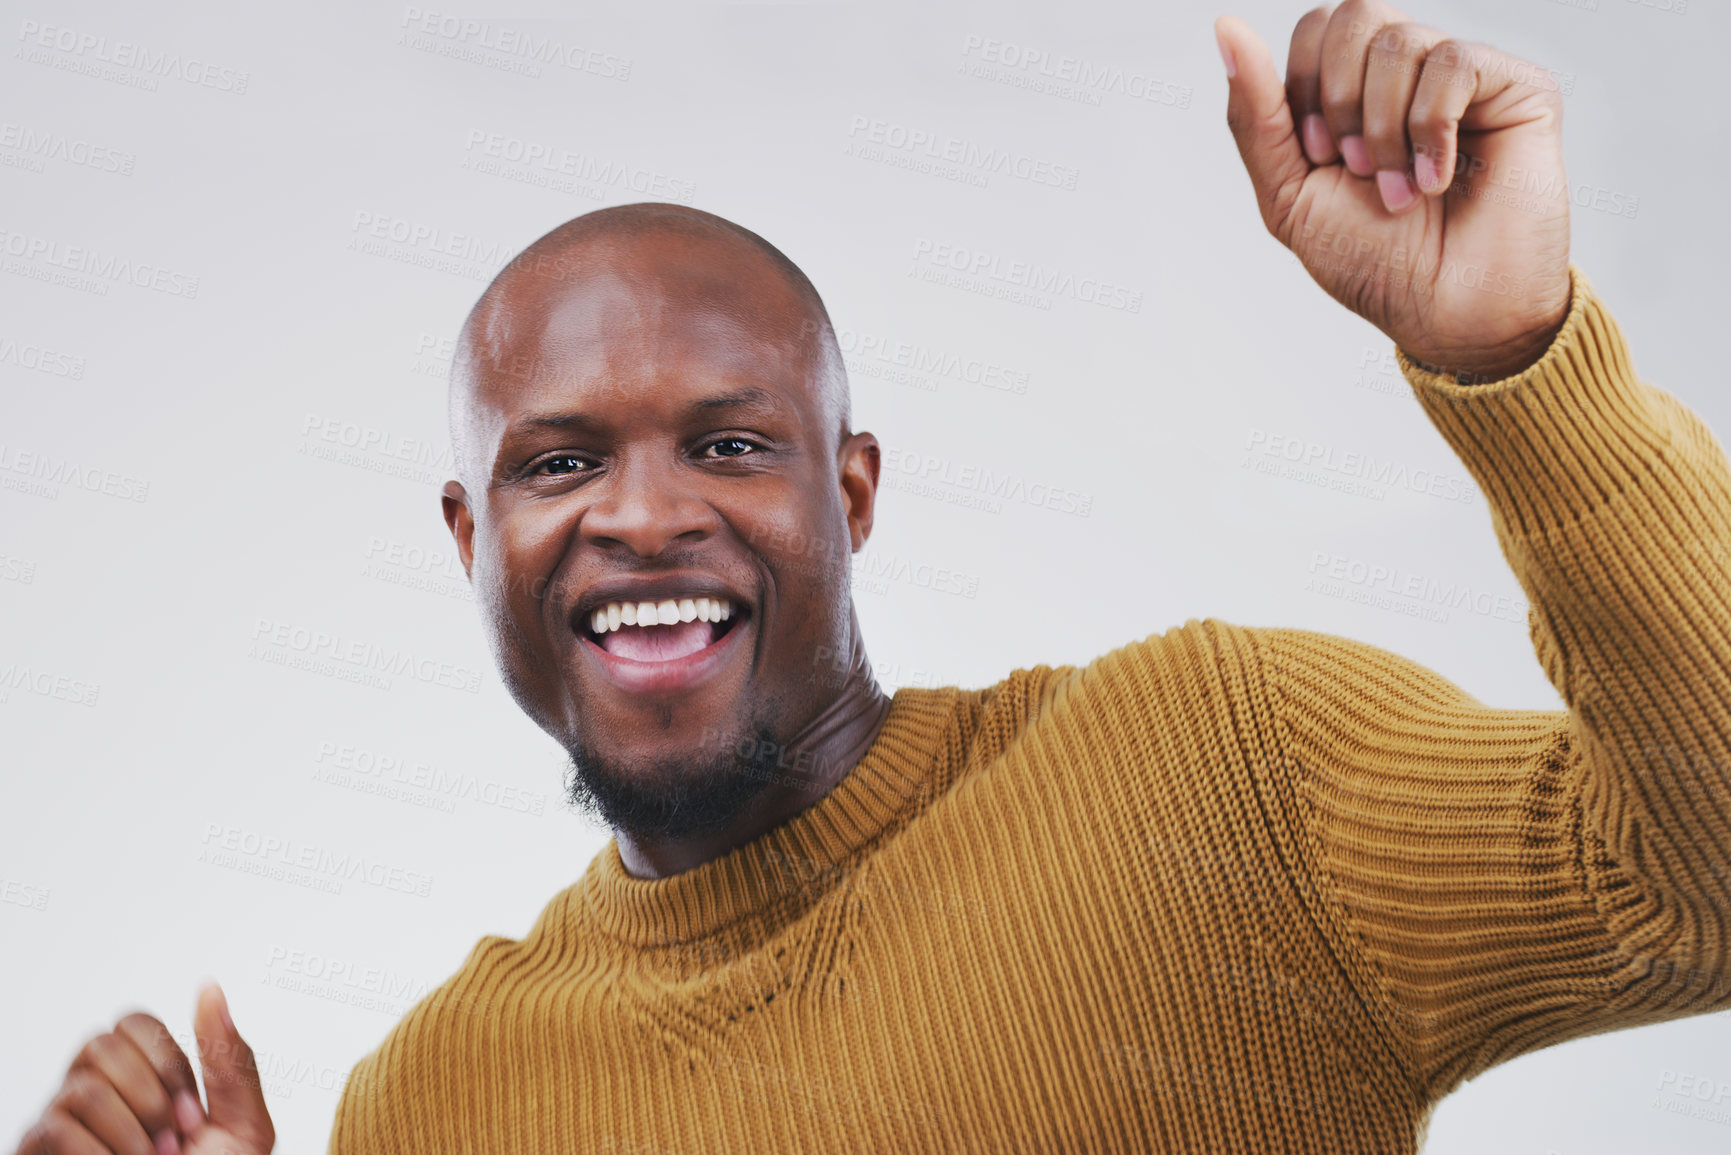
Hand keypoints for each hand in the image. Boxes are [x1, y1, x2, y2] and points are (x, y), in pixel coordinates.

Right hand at [15, 983, 274, 1154]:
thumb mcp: (242, 1128)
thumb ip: (229, 1059)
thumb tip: (209, 987)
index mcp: (143, 1076)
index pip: (134, 1023)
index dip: (169, 1063)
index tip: (194, 1114)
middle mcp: (94, 1090)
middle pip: (102, 1045)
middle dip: (151, 1097)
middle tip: (175, 1143)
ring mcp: (60, 1123)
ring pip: (82, 1088)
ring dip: (131, 1135)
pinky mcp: (39, 1151)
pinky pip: (54, 1127)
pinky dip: (99, 1154)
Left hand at [1215, 2, 1572, 381]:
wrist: (1444, 315)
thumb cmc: (1375, 264)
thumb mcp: (1289, 194)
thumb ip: (1255, 115)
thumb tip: (1225, 28)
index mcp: (1356, 90)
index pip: (1316, 29)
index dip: (1303, 89)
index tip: (1320, 157)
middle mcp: (1411, 73)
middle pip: (1353, 14)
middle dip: (1338, 100)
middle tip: (1357, 169)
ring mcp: (1465, 78)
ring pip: (1400, 39)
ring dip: (1384, 130)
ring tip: (1400, 191)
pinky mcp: (1518, 88)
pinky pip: (1455, 62)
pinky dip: (1431, 129)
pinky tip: (1439, 178)